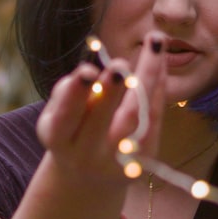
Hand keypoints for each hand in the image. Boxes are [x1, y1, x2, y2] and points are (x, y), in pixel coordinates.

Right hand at [36, 32, 167, 185]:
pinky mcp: (143, 160)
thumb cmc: (70, 129)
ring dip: (146, 77)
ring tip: (155, 43)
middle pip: (102, 122)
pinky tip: (160, 60)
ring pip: (136, 116)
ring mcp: (117, 161)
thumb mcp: (57, 114)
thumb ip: (68, 93)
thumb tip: (90, 71)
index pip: (65, 118)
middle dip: (111, 91)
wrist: (89, 175)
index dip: (75, 95)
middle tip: (120, 64)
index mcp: (59, 140)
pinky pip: (153, 117)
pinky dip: (157, 86)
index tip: (87, 72)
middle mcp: (87, 154)